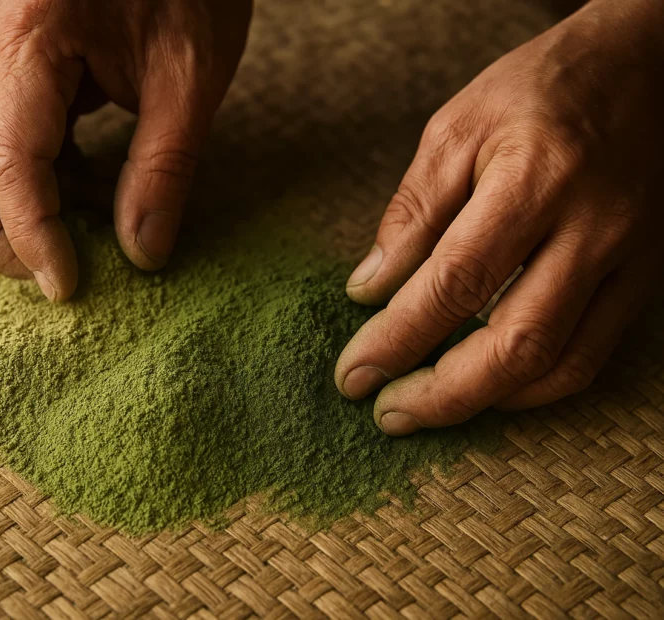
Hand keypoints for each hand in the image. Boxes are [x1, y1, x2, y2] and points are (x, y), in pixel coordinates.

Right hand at [0, 0, 251, 299]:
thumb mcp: (189, 77)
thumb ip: (163, 169)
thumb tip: (142, 254)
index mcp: (29, 39)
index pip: (9, 164)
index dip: (33, 237)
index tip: (68, 287)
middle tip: (53, 279)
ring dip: (6, 211)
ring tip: (71, 244)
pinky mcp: (10, 63)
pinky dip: (28, 179)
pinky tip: (79, 197)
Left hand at [335, 0, 663, 434]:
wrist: (640, 68)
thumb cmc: (535, 93)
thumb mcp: (454, 129)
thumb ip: (412, 212)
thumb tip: (369, 290)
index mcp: (533, 180)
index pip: (454, 284)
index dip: (398, 339)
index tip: (352, 374)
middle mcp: (590, 228)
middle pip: (514, 343)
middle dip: (441, 394)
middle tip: (385, 412)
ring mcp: (626, 258)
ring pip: (558, 363)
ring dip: (484, 401)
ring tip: (424, 407)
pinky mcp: (642, 276)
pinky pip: (592, 356)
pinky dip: (534, 388)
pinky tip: (488, 389)